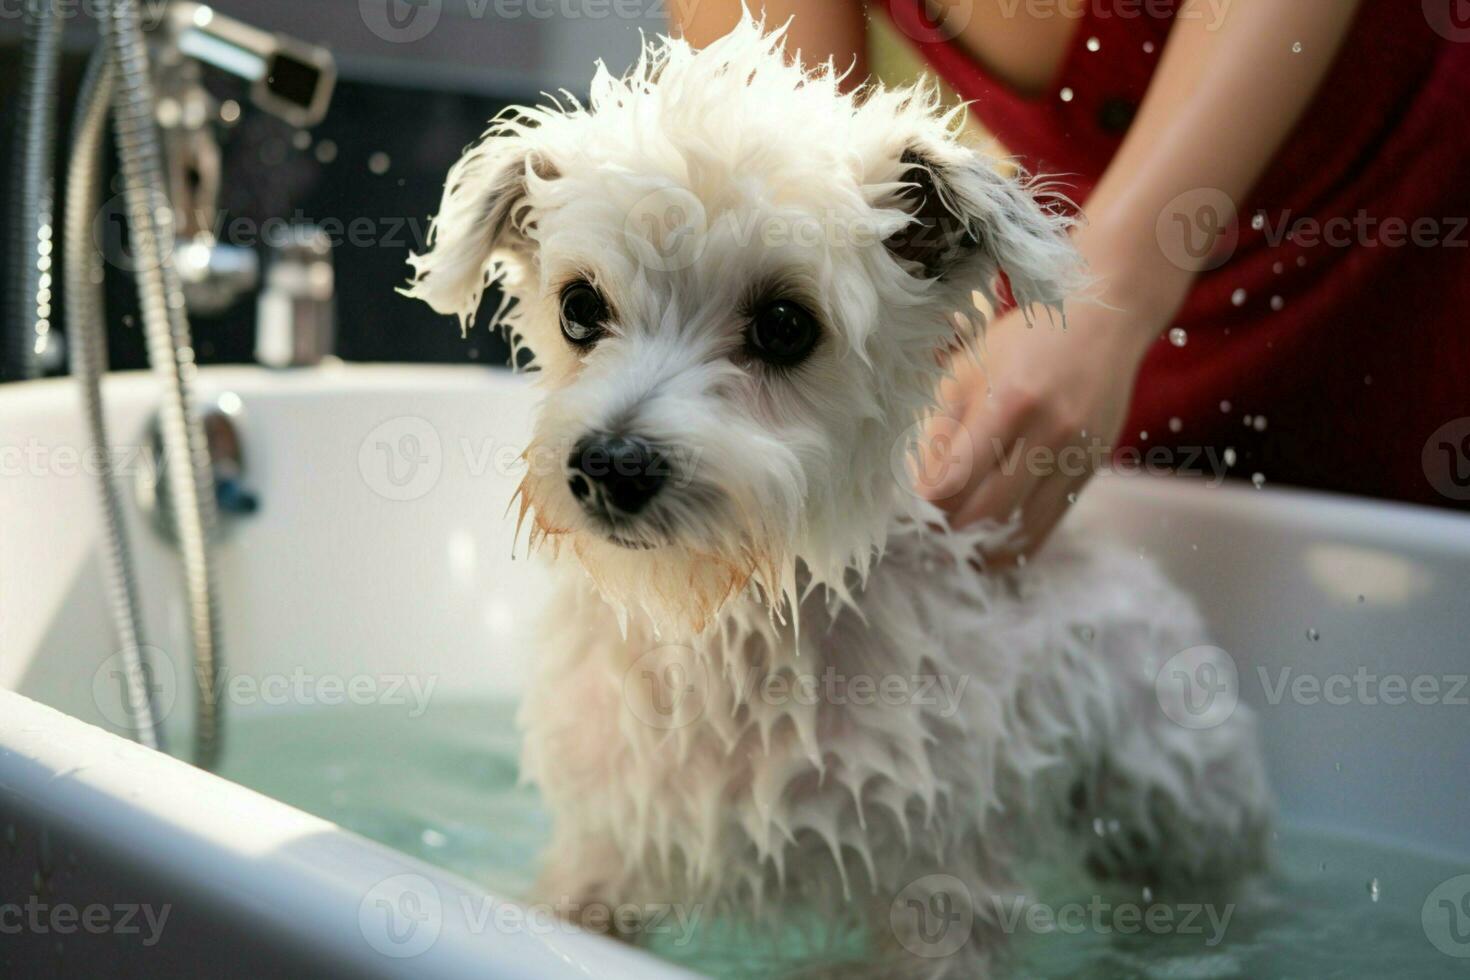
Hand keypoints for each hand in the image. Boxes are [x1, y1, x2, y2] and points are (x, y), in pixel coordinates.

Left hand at [915, 302, 1153, 556]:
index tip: (911, 507)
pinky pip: (1048, 525)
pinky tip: (989, 546)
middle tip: (927, 533)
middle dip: (949, 530)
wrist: (1104, 325)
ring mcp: (1075, 455)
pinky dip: (1014, 544)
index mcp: (1010, 400)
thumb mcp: (969, 369)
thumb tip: (922, 487)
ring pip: (1020, 527)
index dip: (927, 504)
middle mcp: (1049, 432)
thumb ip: (942, 428)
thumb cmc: (1025, 341)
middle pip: (987, 510)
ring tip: (953, 548)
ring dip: (982, 546)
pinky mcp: (1090, 471)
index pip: (956, 477)